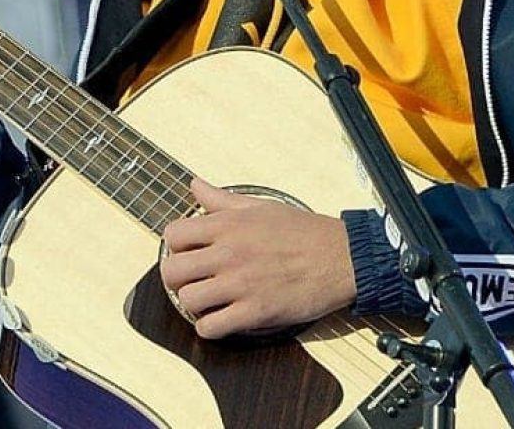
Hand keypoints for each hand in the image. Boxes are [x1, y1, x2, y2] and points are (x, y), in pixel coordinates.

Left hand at [159, 177, 355, 339]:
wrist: (340, 257)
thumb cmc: (303, 231)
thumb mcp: (259, 206)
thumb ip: (221, 199)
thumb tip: (196, 185)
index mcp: (228, 225)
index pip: (174, 234)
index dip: (175, 245)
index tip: (185, 251)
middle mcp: (230, 253)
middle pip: (173, 271)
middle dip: (176, 277)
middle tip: (190, 279)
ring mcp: (241, 284)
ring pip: (188, 301)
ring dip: (193, 304)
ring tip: (206, 299)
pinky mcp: (255, 312)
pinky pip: (211, 328)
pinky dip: (210, 327)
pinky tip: (220, 317)